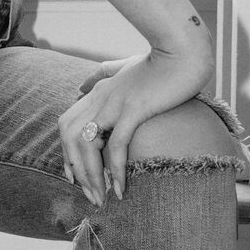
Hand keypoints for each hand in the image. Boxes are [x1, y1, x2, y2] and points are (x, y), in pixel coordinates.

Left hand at [59, 41, 213, 203]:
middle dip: (76, 170)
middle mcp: (100, 97)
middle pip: (71, 138)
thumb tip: (82, 85)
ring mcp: (115, 103)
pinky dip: (115, 169)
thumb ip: (103, 73)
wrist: (184, 50)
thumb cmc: (161, 61)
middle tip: (90, 196)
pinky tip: (120, 189)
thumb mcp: (125, 65)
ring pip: (88, 145)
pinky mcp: (135, 109)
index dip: (66, 153)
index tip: (74, 178)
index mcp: (97, 91)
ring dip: (92, 176)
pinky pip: (116, 145)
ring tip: (102, 198)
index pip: (67, 126)